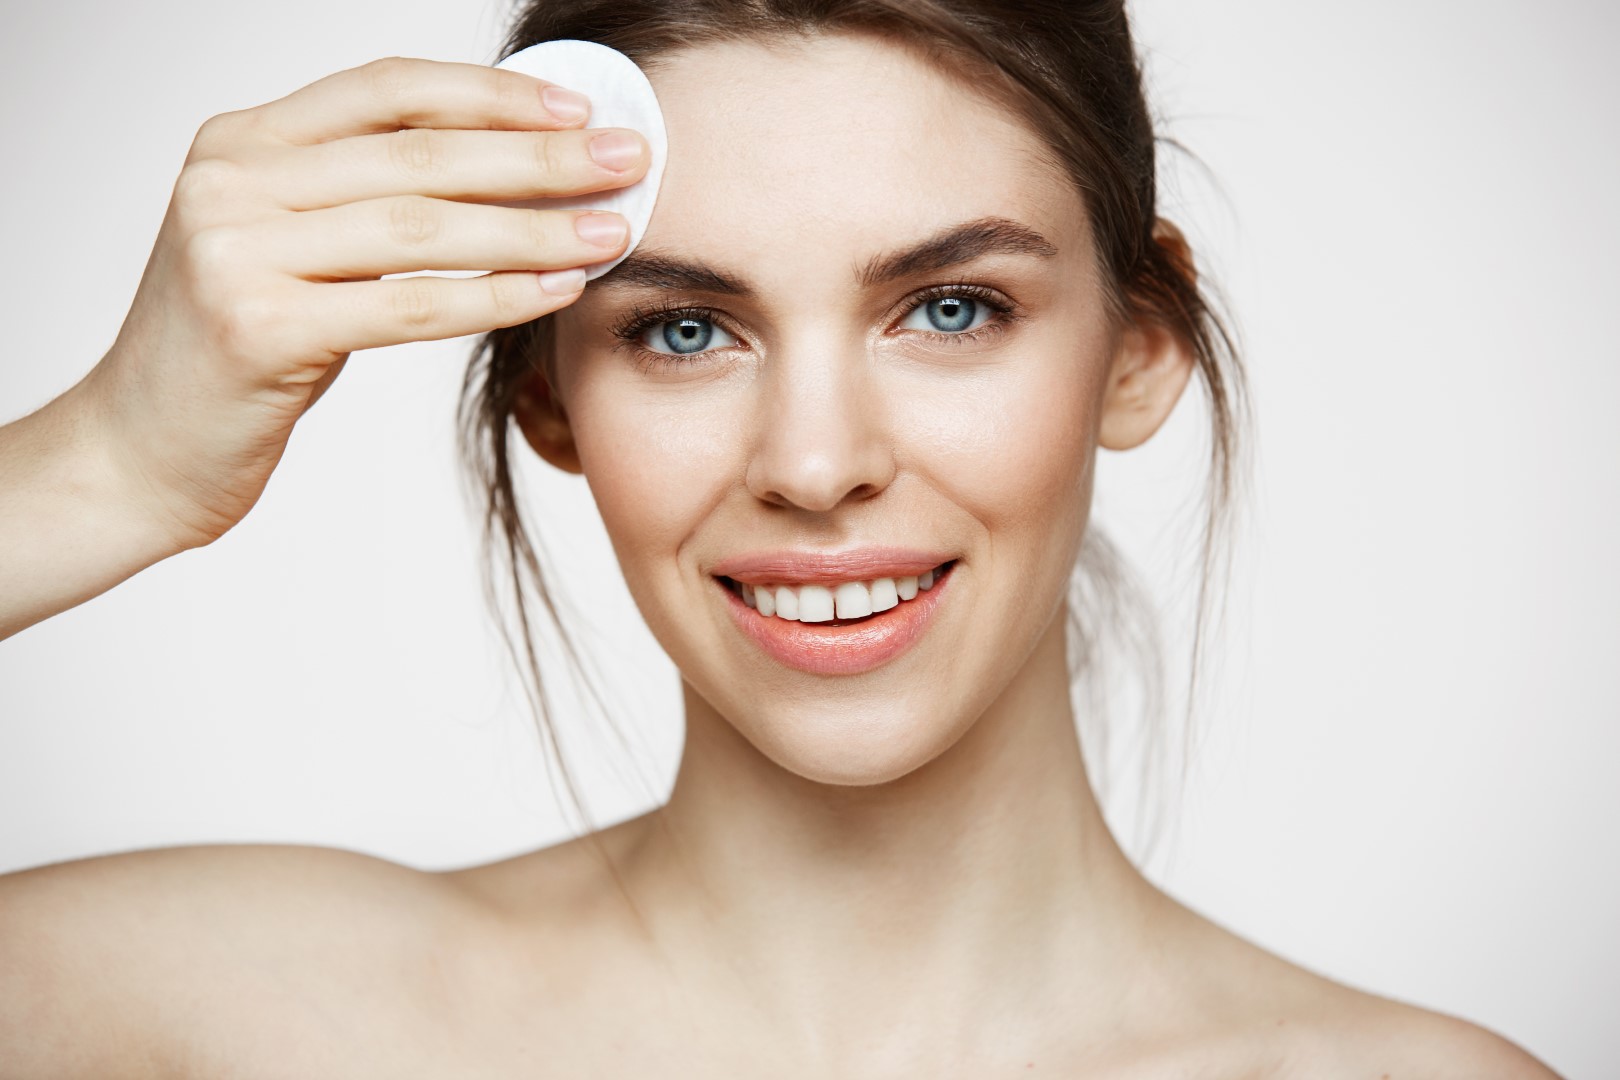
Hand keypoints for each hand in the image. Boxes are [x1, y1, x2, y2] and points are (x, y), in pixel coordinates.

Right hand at [81, 56, 646, 550]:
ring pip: (421, 227)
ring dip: (534, 227)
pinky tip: (558, 291)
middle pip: (418, 154)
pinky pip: (408, 307)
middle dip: (537, 158)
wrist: (135, 453)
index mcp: (240, 142)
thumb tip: (506, 175)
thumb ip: (362, 202)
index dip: (490, 95)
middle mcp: (232, 181)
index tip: (578, 110)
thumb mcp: (286, 250)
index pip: (387, 91)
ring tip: (612, 229)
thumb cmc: (232, 352)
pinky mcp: (257, 328)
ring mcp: (236, 251)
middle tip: (629, 161)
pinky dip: (495, 297)